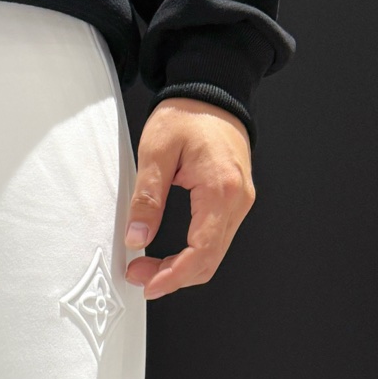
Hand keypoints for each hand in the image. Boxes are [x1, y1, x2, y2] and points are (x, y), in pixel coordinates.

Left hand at [124, 99, 254, 298]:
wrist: (213, 93)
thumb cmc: (188, 115)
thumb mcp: (156, 150)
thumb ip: (147, 196)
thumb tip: (138, 236)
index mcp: (221, 189)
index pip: (202, 252)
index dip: (175, 276)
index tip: (149, 285)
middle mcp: (238, 200)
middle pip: (210, 261)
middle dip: (174, 277)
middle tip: (139, 274)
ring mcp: (240, 202)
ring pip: (214, 255)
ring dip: (182, 268)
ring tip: (148, 265)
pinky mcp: (235, 202)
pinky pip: (216, 240)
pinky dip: (193, 255)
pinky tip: (169, 254)